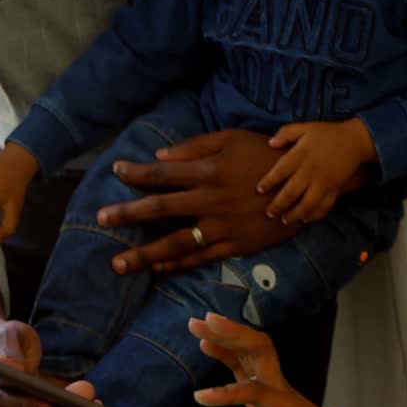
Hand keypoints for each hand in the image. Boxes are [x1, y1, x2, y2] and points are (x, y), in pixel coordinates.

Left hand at [95, 128, 367, 274]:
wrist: (306, 184)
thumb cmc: (268, 155)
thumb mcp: (233, 138)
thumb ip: (196, 147)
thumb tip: (160, 157)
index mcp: (209, 171)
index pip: (163, 173)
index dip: (136, 173)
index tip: (115, 172)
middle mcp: (211, 200)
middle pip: (160, 209)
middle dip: (127, 215)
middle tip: (100, 220)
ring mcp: (224, 226)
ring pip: (177, 242)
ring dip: (146, 254)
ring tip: (120, 263)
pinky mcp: (238, 245)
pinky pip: (203, 257)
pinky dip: (180, 264)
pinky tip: (160, 268)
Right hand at [190, 313, 353, 406]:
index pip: (259, 392)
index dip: (231, 393)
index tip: (201, 397)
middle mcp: (282, 391)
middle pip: (260, 350)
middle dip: (233, 334)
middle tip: (204, 322)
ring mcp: (274, 387)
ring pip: (251, 351)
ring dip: (226, 334)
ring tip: (195, 322)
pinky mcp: (267, 390)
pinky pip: (245, 365)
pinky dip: (226, 351)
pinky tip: (206, 342)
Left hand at [257, 118, 377, 225]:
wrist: (355, 141)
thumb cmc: (327, 134)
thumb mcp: (305, 127)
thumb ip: (286, 133)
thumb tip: (270, 143)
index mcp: (301, 155)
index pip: (280, 171)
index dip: (268, 182)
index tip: (260, 190)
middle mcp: (310, 172)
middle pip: (290, 193)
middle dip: (278, 205)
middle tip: (269, 213)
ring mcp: (323, 183)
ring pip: (306, 205)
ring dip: (294, 215)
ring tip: (285, 220)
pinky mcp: (335, 190)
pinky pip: (324, 207)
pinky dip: (314, 216)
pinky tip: (306, 219)